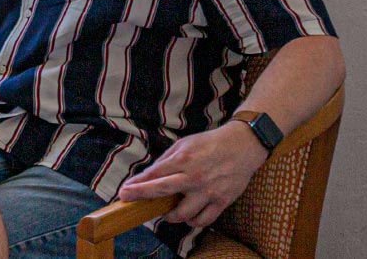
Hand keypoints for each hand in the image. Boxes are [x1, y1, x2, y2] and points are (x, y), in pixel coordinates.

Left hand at [116, 121, 267, 228]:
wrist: (242, 146)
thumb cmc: (209, 143)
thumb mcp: (185, 144)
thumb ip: (167, 159)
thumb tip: (150, 174)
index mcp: (183, 159)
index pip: (154, 174)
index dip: (137, 184)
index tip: (125, 190)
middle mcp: (194, 176)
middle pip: (162, 191)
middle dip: (141, 195)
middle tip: (128, 200)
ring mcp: (208, 191)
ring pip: (183, 213)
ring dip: (170, 216)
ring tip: (167, 213)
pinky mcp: (222, 201)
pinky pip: (203, 220)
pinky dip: (192, 221)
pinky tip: (188, 217)